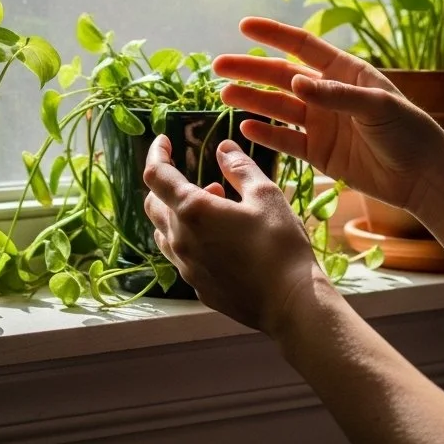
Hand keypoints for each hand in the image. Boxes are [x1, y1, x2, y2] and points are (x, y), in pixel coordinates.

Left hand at [143, 135, 322, 337]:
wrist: (290, 303)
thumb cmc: (280, 244)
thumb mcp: (265, 194)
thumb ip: (239, 167)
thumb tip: (223, 148)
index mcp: (192, 211)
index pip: (156, 175)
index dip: (157, 153)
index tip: (164, 141)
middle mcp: (181, 240)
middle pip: (153, 205)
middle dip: (166, 186)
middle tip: (196, 178)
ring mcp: (186, 268)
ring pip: (164, 233)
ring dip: (177, 214)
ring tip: (212, 206)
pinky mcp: (198, 288)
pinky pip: (182, 257)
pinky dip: (190, 239)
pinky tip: (219, 239)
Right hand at [214, 18, 443, 215]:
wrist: (424, 176)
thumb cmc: (408, 131)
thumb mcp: (376, 106)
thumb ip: (336, 95)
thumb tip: (296, 83)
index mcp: (344, 72)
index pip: (302, 46)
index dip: (273, 34)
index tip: (244, 25)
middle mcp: (327, 94)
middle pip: (281, 77)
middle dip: (251, 70)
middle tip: (219, 66)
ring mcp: (322, 124)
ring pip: (279, 108)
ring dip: (252, 101)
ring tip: (225, 95)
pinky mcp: (320, 154)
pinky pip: (287, 140)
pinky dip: (266, 134)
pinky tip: (246, 127)